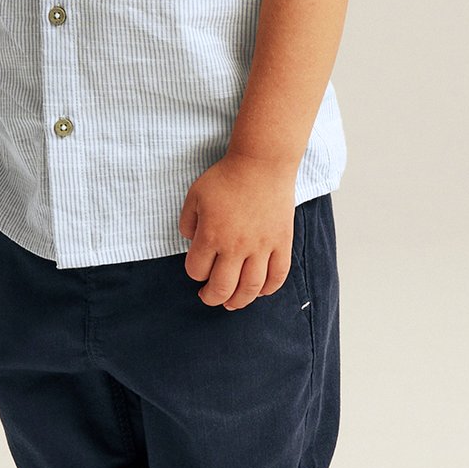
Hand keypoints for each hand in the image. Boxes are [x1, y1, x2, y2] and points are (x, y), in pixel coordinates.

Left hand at [177, 155, 297, 308]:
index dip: (195, 273)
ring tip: (232, 303)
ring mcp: (261, 247)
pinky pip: (278, 276)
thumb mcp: (195, 195)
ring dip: (239, 301)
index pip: (197, 271)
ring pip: (251, 288)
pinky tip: (260, 291)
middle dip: (211, 297)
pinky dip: (268, 289)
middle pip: (222, 288)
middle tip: (209, 297)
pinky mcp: (282, 243)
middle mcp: (236, 246)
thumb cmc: (226, 177)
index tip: (198, 268)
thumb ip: (187, 222)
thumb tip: (192, 243)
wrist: (262, 164)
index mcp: (211, 235)